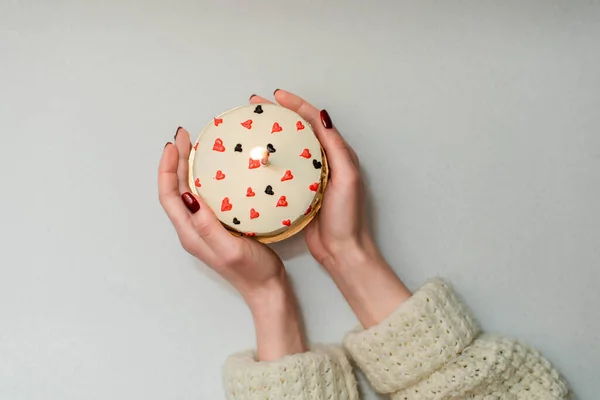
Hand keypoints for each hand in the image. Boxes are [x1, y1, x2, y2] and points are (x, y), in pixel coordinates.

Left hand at [158, 127, 305, 359]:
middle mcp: (193, 229)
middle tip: (184, 137)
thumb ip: (207, 224)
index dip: (167, 169)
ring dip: (187, 168)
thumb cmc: (252, 272)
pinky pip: (204, 196)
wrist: (267, 289)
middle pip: (175, 190)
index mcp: (190, 233)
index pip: (169, 195)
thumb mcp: (229, 248)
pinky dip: (204, 178)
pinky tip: (215, 170)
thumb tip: (187, 195)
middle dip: (175, 161)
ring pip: (187, 192)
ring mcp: (204, 228)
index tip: (173, 145)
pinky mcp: (218, 227)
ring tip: (194, 147)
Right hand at [250, 91, 410, 327]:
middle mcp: (323, 161)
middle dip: (278, 114)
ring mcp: (309, 176)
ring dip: (271, 135)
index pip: (314, 120)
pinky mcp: (298, 191)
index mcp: (337, 153)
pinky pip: (282, 169)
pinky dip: (269, 159)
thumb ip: (336, 148)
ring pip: (287, 148)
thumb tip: (321, 116)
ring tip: (250, 127)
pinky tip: (253, 159)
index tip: (275, 96)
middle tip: (255, 106)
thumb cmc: (347, 217)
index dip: (295, 105)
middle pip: (298, 130)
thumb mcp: (346, 178)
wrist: (342, 250)